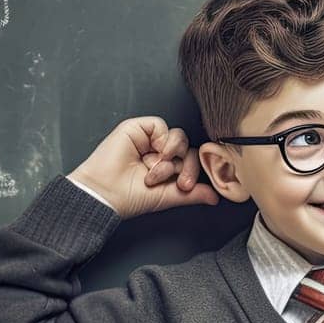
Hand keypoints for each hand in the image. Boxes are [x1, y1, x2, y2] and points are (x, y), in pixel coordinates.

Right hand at [67, 116, 219, 218]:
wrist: (106, 193)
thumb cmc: (131, 197)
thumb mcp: (169, 197)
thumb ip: (194, 194)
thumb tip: (217, 197)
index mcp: (167, 168)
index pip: (191, 161)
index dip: (193, 172)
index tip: (184, 186)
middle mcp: (158, 153)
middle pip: (187, 148)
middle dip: (184, 167)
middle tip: (176, 182)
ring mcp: (148, 140)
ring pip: (178, 136)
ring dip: (170, 156)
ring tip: (154, 171)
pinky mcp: (137, 129)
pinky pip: (161, 124)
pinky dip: (161, 139)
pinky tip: (152, 153)